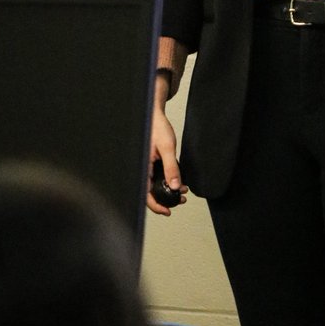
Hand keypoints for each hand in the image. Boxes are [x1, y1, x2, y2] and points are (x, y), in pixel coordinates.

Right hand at [146, 96, 187, 216]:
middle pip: (151, 191)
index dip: (156, 205)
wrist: (154, 115)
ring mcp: (147, 166)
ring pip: (155, 185)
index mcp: (142, 167)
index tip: (167, 210)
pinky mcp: (152, 163)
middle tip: (180, 200)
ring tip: (182, 191)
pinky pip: (158, 176)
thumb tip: (175, 186)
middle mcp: (143, 168)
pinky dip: (168, 180)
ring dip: (168, 189)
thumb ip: (171, 167)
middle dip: (165, 198)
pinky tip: (178, 181)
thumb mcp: (167, 148)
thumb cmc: (156, 128)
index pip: (145, 193)